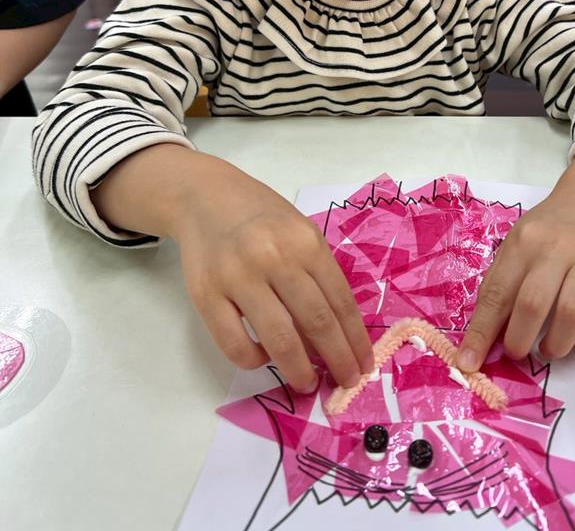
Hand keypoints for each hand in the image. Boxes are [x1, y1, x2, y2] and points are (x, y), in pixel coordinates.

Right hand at [173, 170, 373, 391]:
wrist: (205, 198)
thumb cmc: (261, 218)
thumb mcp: (299, 231)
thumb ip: (317, 272)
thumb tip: (337, 332)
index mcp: (304, 241)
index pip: (339, 300)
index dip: (355, 339)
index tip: (363, 365)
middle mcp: (274, 257)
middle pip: (316, 321)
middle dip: (336, 359)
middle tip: (345, 383)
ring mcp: (238, 276)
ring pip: (279, 337)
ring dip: (298, 369)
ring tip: (307, 382)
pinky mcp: (206, 294)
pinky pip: (235, 343)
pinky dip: (254, 360)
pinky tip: (263, 357)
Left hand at [457, 140, 574, 367]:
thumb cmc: (547, 229)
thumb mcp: (516, 243)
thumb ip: (502, 282)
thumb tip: (483, 335)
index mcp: (524, 242)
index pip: (497, 292)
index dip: (482, 331)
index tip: (469, 363)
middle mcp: (556, 248)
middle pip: (533, 303)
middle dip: (519, 340)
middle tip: (518, 352)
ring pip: (571, 313)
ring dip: (556, 344)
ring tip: (549, 350)